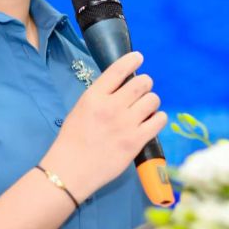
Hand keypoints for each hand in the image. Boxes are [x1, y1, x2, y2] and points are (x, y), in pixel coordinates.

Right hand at [39, 52, 166, 201]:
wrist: (70, 171)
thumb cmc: (72, 140)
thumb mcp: (81, 109)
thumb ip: (101, 96)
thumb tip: (122, 86)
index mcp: (94, 96)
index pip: (118, 70)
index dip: (132, 60)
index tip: (139, 57)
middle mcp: (112, 107)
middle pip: (141, 83)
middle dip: (145, 83)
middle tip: (143, 89)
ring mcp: (126, 124)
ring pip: (152, 100)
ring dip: (152, 101)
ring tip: (146, 108)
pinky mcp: (136, 141)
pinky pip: (158, 120)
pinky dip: (158, 118)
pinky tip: (152, 120)